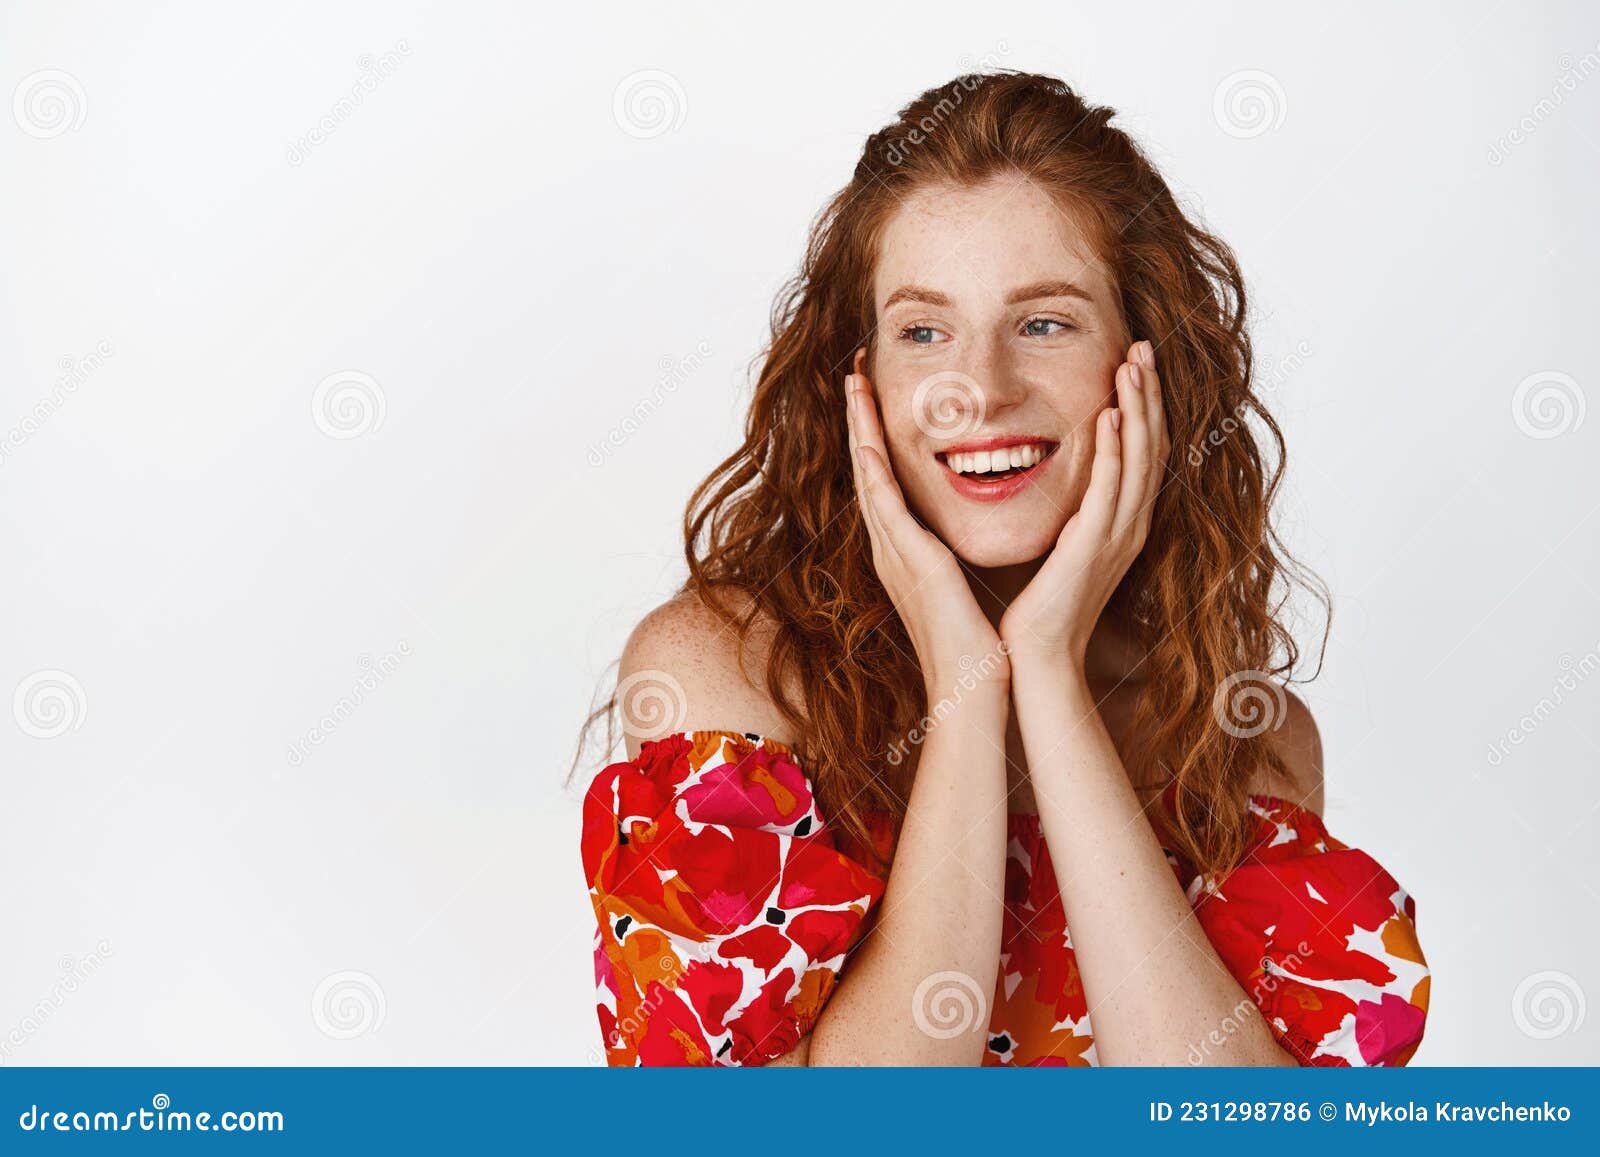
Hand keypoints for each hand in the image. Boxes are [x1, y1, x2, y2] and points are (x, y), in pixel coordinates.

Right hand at [845, 350, 1006, 696]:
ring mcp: (893, 553)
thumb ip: (956, 553)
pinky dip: (874, 472)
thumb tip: (967, 529)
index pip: (883, 477)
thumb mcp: (965, 583)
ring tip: (854, 384)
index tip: (875, 392)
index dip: (875, 432)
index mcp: (904, 548)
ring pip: (868, 476)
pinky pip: (886, 508)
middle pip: (865, 466)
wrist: (974, 685)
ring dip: (860, 429)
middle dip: (859, 417)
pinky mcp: (909, 563)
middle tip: (854, 369)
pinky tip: (868, 441)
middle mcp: (890, 546)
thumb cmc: (978, 642)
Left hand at [999, 340, 1169, 668]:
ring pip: (1139, 459)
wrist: (1037, 654)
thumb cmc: (1040, 604)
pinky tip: (1109, 417)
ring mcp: (1117, 536)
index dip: (1144, 405)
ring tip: (1133, 364)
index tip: (1135, 363)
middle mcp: (1130, 525)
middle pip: (1152, 445)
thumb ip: (1069, 512)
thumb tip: (1060, 482)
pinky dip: (1113, 451)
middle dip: (1149, 393)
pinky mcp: (1094, 547)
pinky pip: (1109, 490)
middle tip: (1143, 345)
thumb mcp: (1061, 545)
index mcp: (1122, 523)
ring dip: (1137, 408)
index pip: (1143, 451)